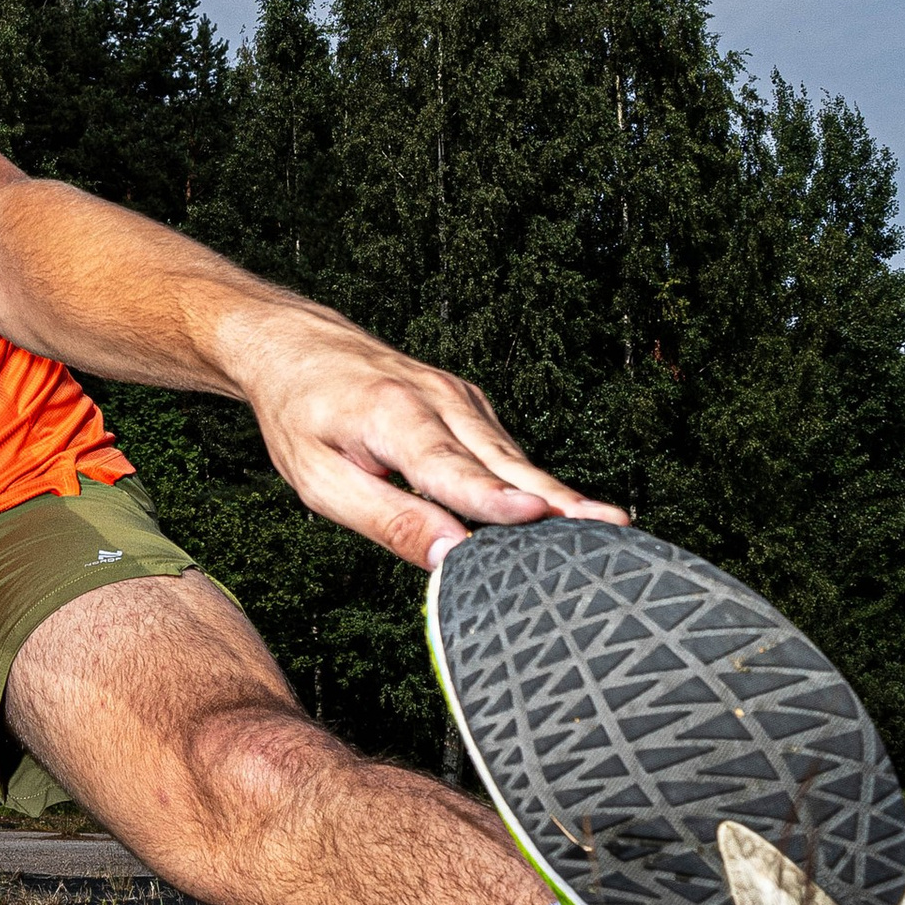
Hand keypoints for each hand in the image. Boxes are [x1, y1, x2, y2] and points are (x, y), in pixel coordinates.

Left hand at [237, 317, 624, 567]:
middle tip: (608, 528)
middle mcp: (438, 399)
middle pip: (503, 462)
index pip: (450, 467)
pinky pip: (505, 452)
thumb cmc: (301, 416)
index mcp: (393, 416)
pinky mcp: (469, 406)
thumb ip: (387, 521)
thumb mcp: (320, 481)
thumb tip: (450, 557)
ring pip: (514, 457)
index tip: (535, 516)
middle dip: (556, 498)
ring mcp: (460, 398)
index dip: (492, 497)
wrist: (295, 346)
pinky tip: (560, 513)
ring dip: (557, 494)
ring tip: (608, 529)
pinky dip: (531, 482)